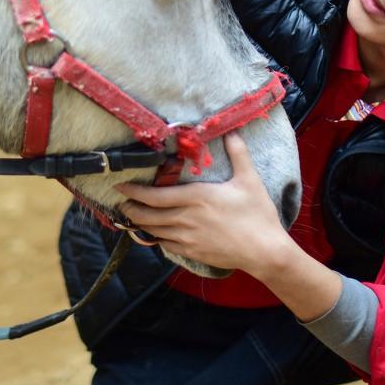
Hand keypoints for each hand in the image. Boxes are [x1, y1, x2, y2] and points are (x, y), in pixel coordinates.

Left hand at [114, 134, 293, 275]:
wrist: (265, 251)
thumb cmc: (257, 214)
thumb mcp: (249, 180)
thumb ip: (238, 153)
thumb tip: (232, 131)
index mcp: (196, 197)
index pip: (155, 196)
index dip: (134, 192)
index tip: (120, 186)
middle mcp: (186, 218)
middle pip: (147, 216)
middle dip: (130, 209)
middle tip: (120, 203)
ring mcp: (188, 238)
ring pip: (154, 231)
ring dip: (140, 223)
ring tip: (132, 216)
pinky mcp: (192, 253)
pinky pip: (166, 245)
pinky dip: (157, 238)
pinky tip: (155, 233)